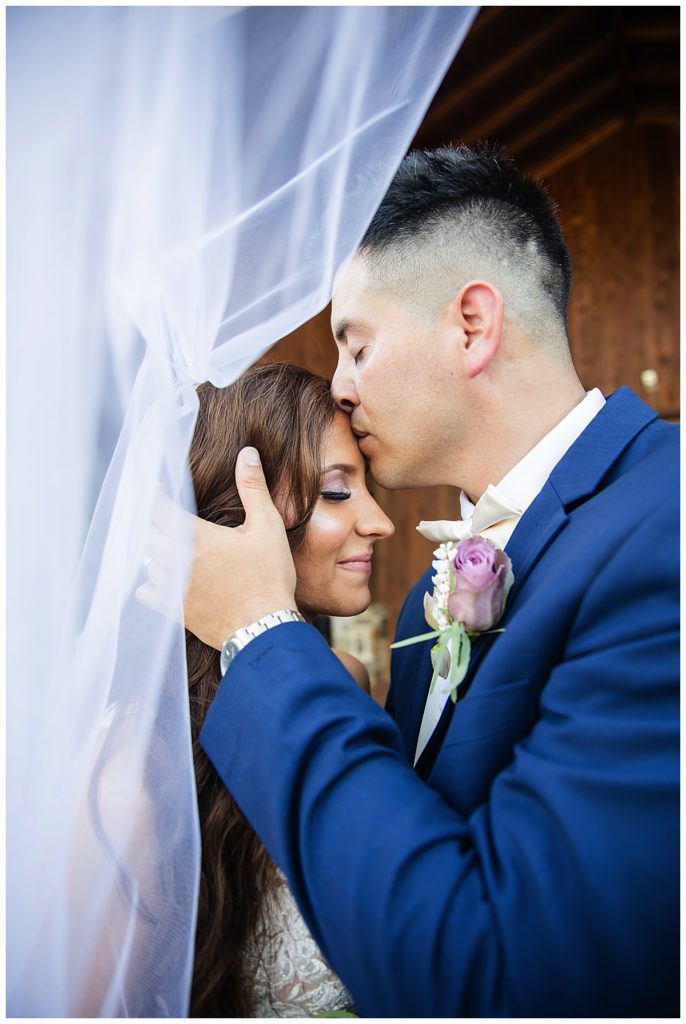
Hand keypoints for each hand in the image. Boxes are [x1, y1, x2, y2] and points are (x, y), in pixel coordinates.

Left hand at [139, 447, 296, 648]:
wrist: (264, 629)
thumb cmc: (269, 577)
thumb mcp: (267, 527)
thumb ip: (253, 488)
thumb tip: (246, 454)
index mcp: (195, 537)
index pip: (158, 507)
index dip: (153, 494)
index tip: (153, 485)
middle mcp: (176, 561)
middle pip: (147, 532)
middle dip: (151, 518)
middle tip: (158, 510)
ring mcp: (172, 587)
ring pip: (147, 560)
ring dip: (154, 549)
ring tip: (164, 541)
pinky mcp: (175, 610)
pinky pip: (147, 592)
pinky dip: (149, 582)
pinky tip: (161, 578)